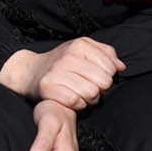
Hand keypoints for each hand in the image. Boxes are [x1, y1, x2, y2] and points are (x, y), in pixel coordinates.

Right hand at [0, 38, 124, 109]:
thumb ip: (105, 54)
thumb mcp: (83, 50)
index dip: (109, 76)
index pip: (110, 67)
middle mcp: (68, 57)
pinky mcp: (48, 88)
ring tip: (83, 94)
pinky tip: (74, 100)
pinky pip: (75, 102)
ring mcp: (56, 72)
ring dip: (91, 99)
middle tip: (92, 88)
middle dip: (101, 89)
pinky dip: (78, 105)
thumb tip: (120, 67)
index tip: (99, 77)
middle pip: (103, 82)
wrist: (31, 71)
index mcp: (79, 45)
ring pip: (91, 93)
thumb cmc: (62, 62)